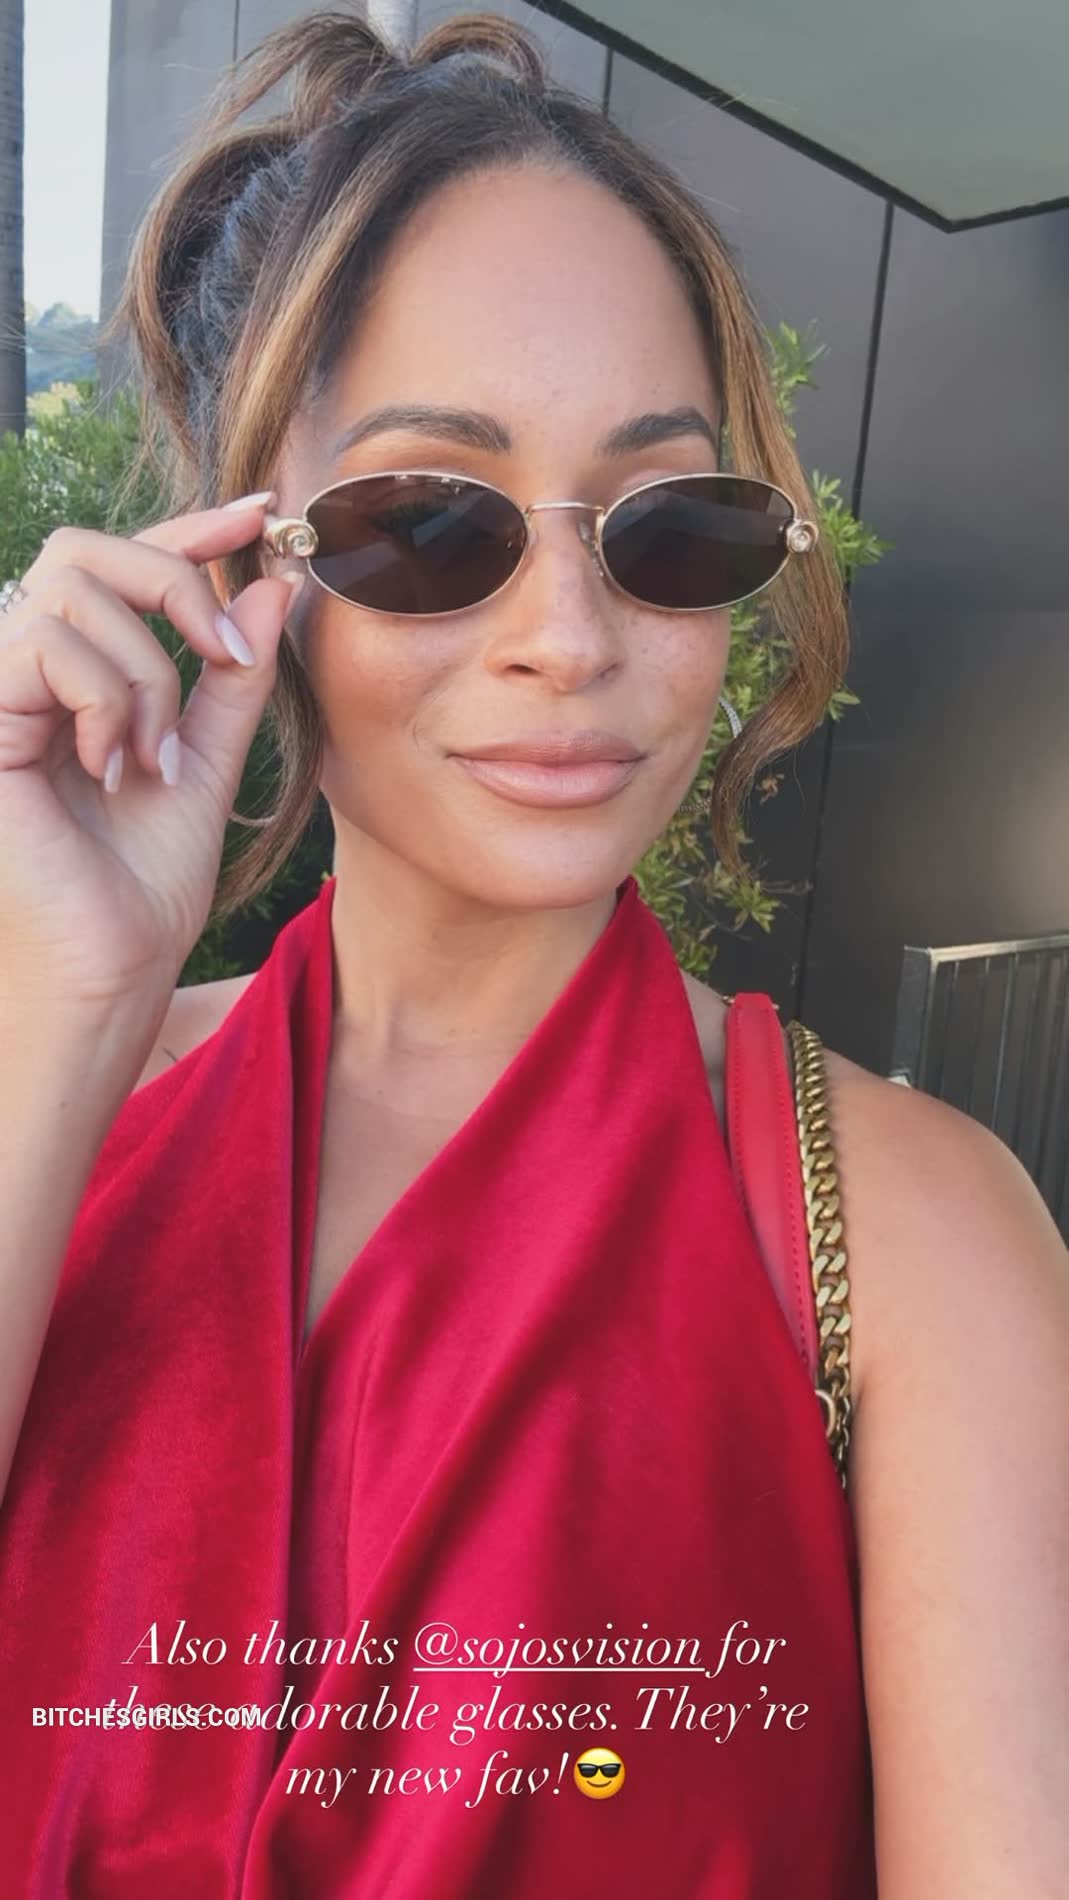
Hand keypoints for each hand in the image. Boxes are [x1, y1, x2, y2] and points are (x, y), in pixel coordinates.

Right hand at [0, 495, 303, 1022]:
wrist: (110, 968)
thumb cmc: (143, 887)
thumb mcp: (209, 762)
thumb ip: (232, 679)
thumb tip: (273, 585)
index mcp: (74, 678)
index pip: (121, 569)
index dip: (190, 529)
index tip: (265, 516)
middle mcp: (23, 673)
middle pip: (86, 548)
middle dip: (174, 581)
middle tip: (225, 653)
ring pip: (73, 591)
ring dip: (147, 672)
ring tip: (153, 758)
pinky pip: (45, 644)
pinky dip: (105, 699)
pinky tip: (110, 767)